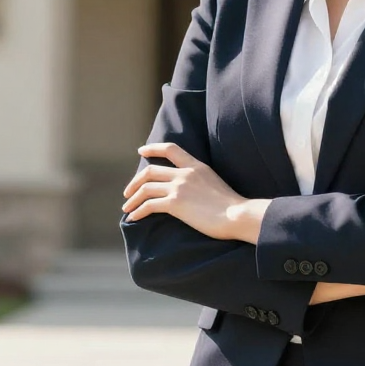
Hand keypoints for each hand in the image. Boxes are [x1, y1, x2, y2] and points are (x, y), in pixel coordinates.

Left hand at [122, 142, 247, 240]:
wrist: (237, 214)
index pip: (171, 149)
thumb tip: (190, 190)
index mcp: (196, 166)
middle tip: (128, 192)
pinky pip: (149, 205)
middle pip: (150, 171)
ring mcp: (179, 187)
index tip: (141, 151)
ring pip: (146, 188)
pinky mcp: (175, 203)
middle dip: (135, 182)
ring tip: (127, 208)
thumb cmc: (231, 205)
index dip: (153, 148)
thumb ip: (200, 180)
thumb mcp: (214, 183)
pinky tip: (134, 217)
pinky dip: (138, 211)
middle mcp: (185, 173)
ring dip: (133, 198)